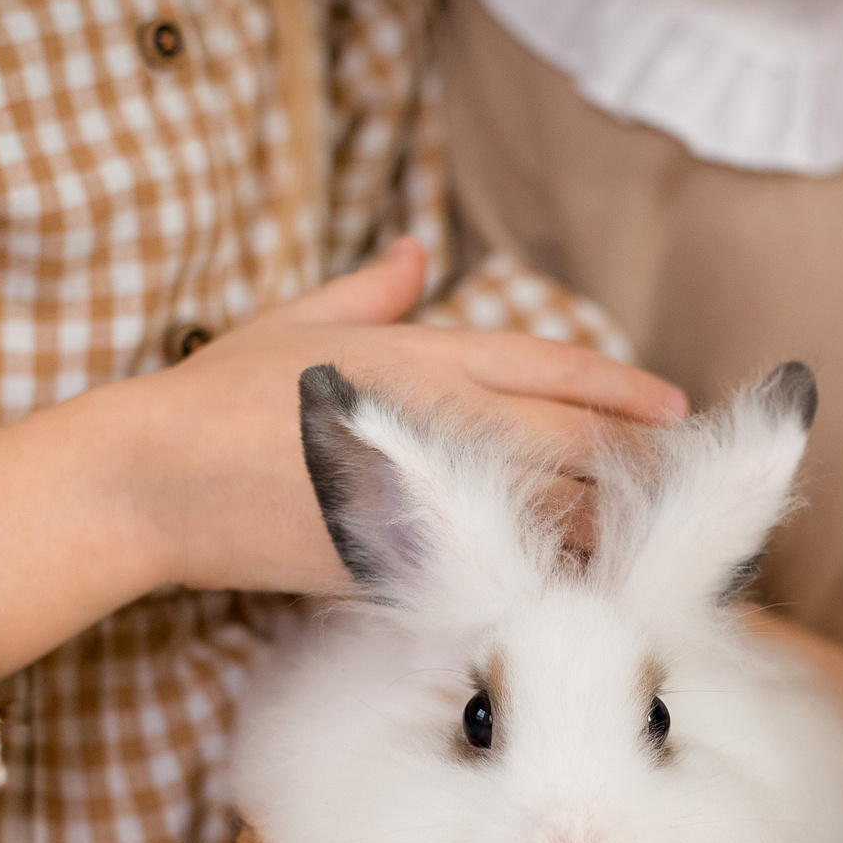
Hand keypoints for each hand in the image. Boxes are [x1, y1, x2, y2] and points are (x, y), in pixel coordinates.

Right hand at [0, 238, 687, 678]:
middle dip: (637, 467)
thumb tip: (414, 250)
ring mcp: (421, 489)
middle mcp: (434, 417)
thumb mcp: (292, 322)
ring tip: (653, 547)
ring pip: (550, 511)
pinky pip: (498, 570)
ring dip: (608, 529)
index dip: (622, 390)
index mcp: (419, 354)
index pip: (552, 368)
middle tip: (690, 490)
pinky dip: (549, 579)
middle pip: (572, 442)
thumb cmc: (212, 399)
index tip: (675, 409)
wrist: (152, 480)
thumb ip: (367, 293)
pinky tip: (583, 592)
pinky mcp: (398, 555)